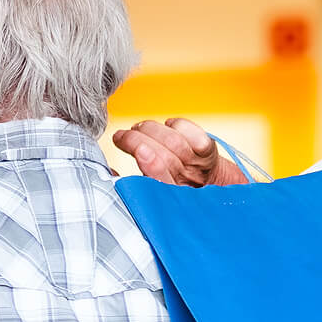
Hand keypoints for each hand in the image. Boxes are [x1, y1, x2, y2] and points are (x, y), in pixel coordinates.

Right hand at [112, 117, 250, 186]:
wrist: (210, 188)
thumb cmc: (173, 188)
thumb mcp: (149, 195)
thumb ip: (130, 185)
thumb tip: (110, 172)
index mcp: (168, 197)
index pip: (160, 180)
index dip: (150, 163)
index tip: (138, 150)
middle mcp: (186, 182)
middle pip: (164, 156)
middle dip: (138, 139)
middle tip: (121, 136)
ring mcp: (198, 165)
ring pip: (174, 141)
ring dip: (151, 129)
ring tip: (138, 128)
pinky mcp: (208, 150)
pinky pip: (192, 132)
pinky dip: (176, 124)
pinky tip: (167, 126)